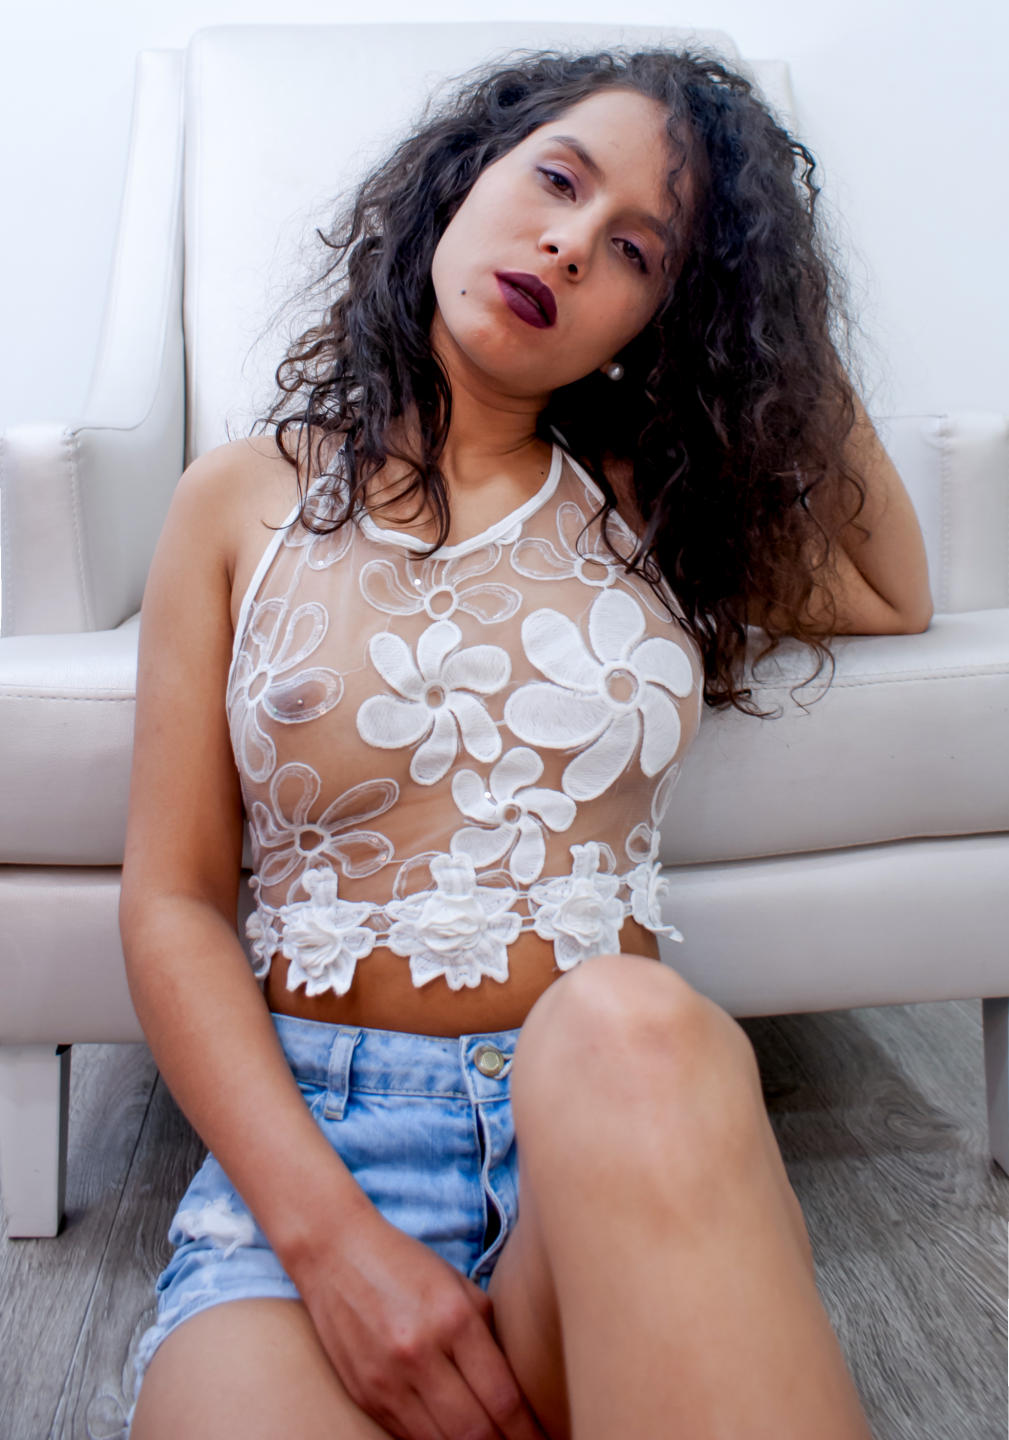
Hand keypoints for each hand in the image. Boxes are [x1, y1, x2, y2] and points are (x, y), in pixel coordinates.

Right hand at [295, 1208, 550, 1439]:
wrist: (335, 1252)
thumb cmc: (405, 1264)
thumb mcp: (458, 1285)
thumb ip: (488, 1334)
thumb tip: (518, 1386)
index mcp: (453, 1319)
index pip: (502, 1398)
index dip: (529, 1430)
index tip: (545, 1438)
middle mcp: (420, 1353)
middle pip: (473, 1432)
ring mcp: (387, 1380)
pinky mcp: (364, 1395)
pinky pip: (408, 1437)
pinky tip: (455, 1439)